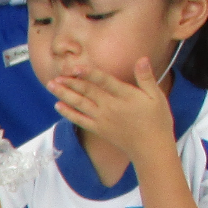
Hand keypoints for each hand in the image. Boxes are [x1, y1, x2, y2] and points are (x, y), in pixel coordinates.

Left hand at [48, 60, 176, 168]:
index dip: (89, 74)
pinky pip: (80, 120)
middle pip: (87, 92)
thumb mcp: (156, 96)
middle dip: (70, 83)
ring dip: (64, 94)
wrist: (150, 148)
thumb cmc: (157, 120)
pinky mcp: (98, 129)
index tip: (75, 67)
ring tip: (51, 85)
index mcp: (125, 96)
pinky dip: (68, 113)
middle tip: (55, 75)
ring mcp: (102, 119)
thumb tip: (142, 59)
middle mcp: (110, 107)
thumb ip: (146, 78)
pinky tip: (57, 105)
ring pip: (80, 104)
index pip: (104, 81)